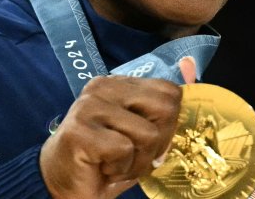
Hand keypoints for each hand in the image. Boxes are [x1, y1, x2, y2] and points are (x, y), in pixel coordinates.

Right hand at [40, 57, 197, 198]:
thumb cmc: (104, 160)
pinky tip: (102, 168)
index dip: (168, 124)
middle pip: (165, 108)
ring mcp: (89, 107)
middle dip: (158, 142)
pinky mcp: (81, 131)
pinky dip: (120, 168)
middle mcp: (101, 87)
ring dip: (137, 161)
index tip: (147, 141)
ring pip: (148, 134)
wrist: (62, 185)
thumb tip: (191, 68)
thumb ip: (163, 107)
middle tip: (133, 155)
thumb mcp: (140, 133)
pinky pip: (124, 150)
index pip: (169, 91)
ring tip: (115, 163)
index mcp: (117, 83)